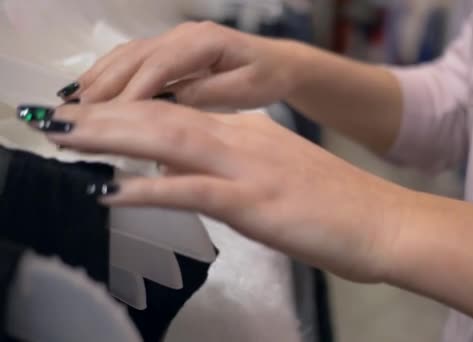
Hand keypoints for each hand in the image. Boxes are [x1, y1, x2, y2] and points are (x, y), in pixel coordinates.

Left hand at [42, 101, 406, 282]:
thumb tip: (201, 167)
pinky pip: (191, 191)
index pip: (179, 113)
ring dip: (110, 137)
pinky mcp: (254, 202)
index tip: (91, 117)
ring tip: (64, 137)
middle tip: (56, 119)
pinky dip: (146, 189)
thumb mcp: (281, 172)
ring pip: (167, 141)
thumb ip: (241, 163)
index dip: (129, 112)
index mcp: (250, 133)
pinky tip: (110, 193)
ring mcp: (248, 168)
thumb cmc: (338, 204)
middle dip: (104, 116)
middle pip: (162, 117)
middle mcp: (244, 141)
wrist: (384, 221)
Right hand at [62, 22, 302, 108]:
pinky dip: (108, 72)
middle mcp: (184, 35)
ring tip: (73, 102)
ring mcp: (174, 38)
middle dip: (105, 85)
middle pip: (136, 57)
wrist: (279, 63)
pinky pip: (133, 57)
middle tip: (77, 113)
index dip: (133, 90)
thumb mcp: (245, 89)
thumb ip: (208, 93)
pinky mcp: (170, 48)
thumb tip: (170, 101)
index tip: (110, 116)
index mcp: (204, 42)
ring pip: (128, 55)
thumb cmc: (266, 77)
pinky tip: (88, 87)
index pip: (160, 66)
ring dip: (99, 77)